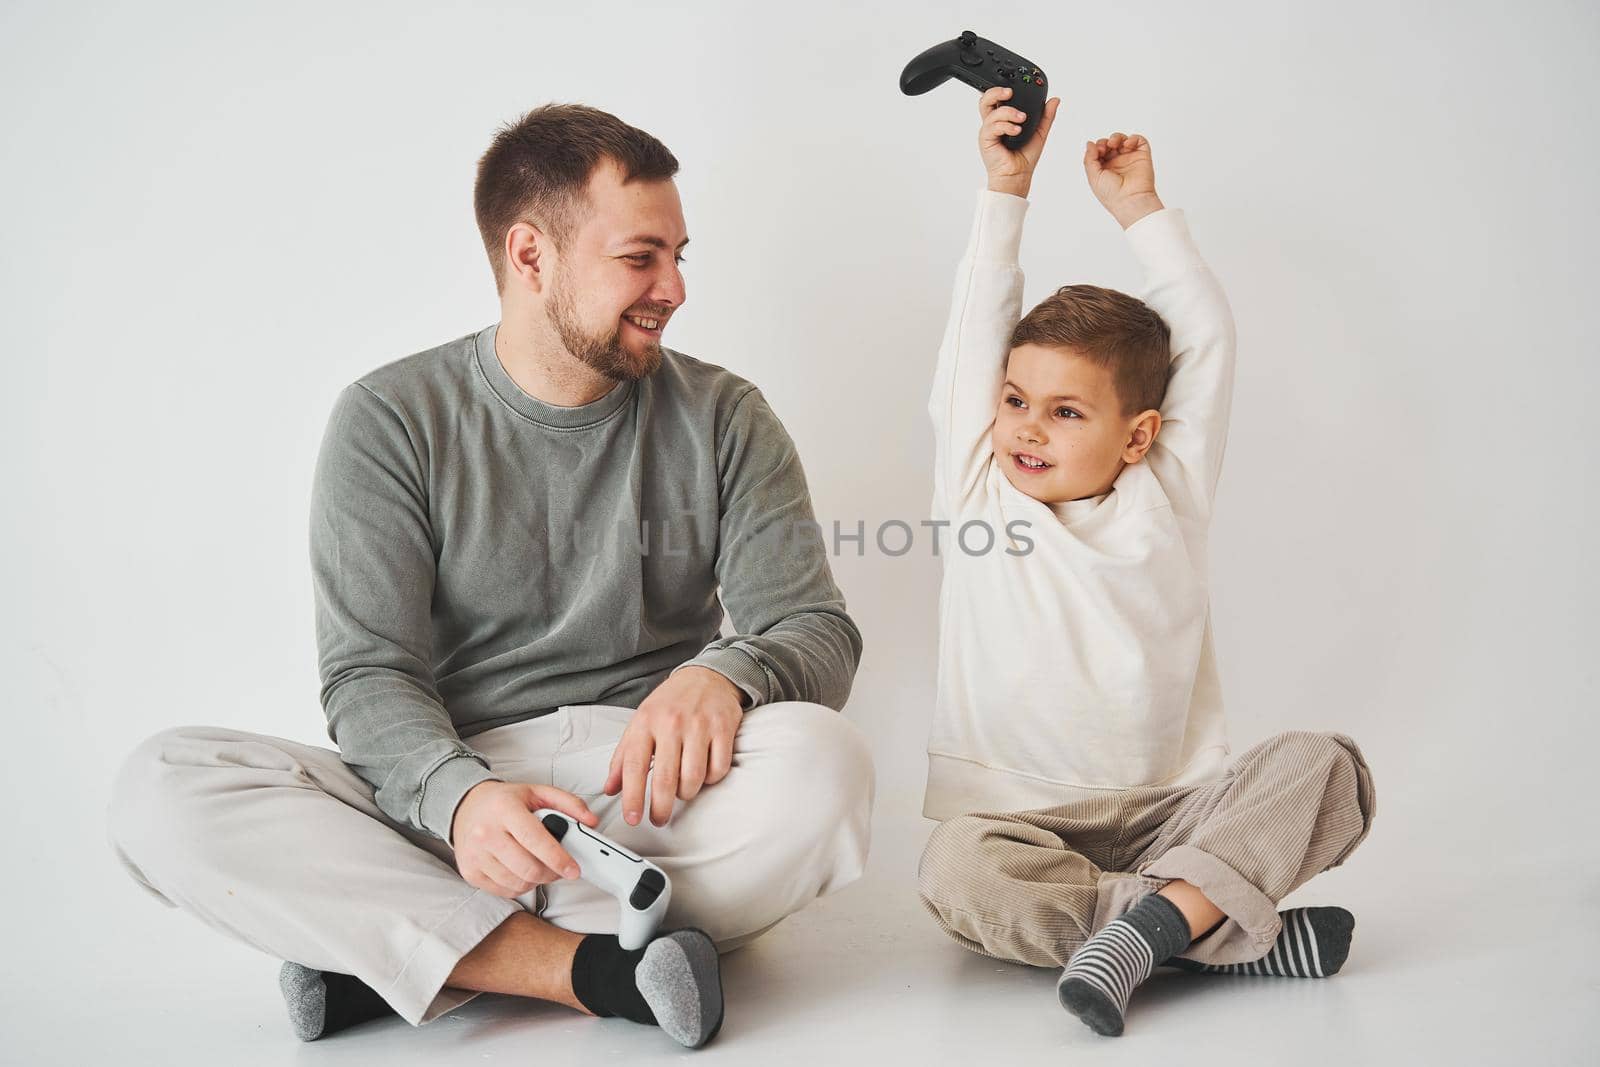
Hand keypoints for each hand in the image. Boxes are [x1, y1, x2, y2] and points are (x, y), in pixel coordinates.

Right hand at [450, 780, 598, 897]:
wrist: (466, 807)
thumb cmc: (504, 802)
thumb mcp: (537, 793)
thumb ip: (569, 804)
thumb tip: (592, 820)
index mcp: (504, 809)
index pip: (535, 840)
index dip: (558, 858)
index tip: (573, 869)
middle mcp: (486, 832)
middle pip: (528, 868)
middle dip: (552, 873)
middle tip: (561, 868)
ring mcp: (475, 854)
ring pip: (518, 883)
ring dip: (537, 880)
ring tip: (540, 865)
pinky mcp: (470, 872)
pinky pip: (504, 891)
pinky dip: (520, 886)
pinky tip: (522, 871)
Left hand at [604, 665, 745, 826]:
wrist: (706, 676)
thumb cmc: (670, 703)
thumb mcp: (640, 722)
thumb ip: (623, 757)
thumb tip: (610, 789)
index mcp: (646, 722)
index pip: (634, 766)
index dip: (632, 797)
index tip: (632, 818)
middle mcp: (672, 723)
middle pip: (665, 779)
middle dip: (660, 808)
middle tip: (658, 818)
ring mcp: (700, 725)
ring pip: (693, 778)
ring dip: (686, 794)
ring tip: (681, 791)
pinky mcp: (723, 728)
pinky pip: (718, 769)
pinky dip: (710, 779)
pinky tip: (703, 774)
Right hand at [979, 87, 1060, 198]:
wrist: (1018, 176)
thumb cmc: (1024, 157)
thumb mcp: (1040, 132)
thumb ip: (1046, 116)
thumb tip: (1055, 100)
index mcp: (1003, 119)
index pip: (998, 98)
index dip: (1003, 89)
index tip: (1017, 87)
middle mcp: (994, 123)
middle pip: (986, 99)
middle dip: (996, 91)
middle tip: (1010, 92)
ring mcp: (988, 131)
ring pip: (989, 110)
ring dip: (1007, 112)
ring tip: (1021, 119)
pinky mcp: (986, 140)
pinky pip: (992, 126)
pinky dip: (1006, 126)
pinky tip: (1016, 131)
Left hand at [1084, 132, 1163, 228]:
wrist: (1130, 200)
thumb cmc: (1112, 194)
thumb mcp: (1094, 177)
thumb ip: (1089, 159)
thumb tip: (1090, 144)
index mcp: (1104, 169)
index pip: (1099, 152)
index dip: (1097, 147)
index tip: (1097, 152)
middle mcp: (1117, 164)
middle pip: (1110, 144)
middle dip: (1105, 142)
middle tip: (1104, 148)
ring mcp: (1130, 159)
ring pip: (1123, 140)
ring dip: (1117, 137)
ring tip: (1114, 143)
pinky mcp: (1142, 157)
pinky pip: (1139, 141)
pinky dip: (1133, 138)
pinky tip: (1127, 144)